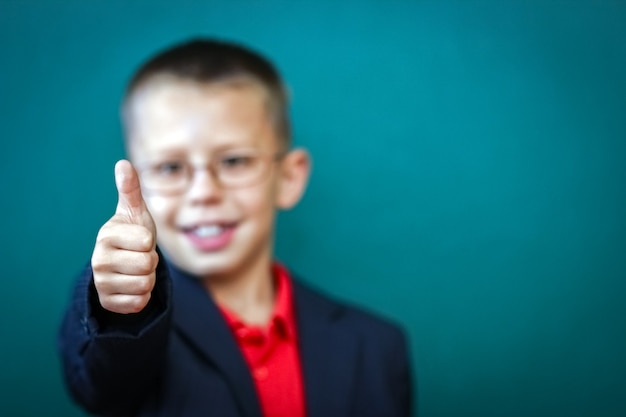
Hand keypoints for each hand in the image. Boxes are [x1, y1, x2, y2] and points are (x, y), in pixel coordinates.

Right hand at [91, 160, 158, 313]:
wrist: (121, 264)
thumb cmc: (132, 233)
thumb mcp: (135, 212)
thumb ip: (130, 189)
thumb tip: (123, 162)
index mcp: (106, 236)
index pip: (146, 243)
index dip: (150, 243)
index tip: (138, 241)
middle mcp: (99, 260)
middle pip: (148, 266)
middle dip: (150, 262)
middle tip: (138, 256)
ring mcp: (102, 283)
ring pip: (145, 285)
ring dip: (147, 278)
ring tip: (135, 269)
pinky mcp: (108, 303)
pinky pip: (139, 303)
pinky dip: (142, 296)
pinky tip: (131, 285)